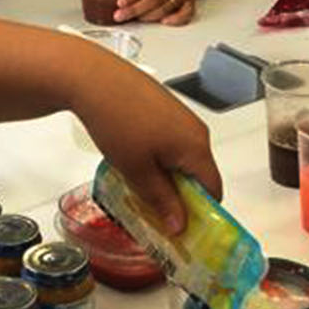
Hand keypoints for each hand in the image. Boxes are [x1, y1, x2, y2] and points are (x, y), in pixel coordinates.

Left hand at [67, 41, 220, 231]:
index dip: (202, 215)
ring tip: (139, 187)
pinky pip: (172, 142)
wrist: (93, 78)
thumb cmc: (118, 123)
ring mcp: (182, 117)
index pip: (214, 190)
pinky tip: (134, 161)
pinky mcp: (166, 108)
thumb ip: (162, 200)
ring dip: (168, 178)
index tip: (180, 230)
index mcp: (197, 148)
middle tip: (155, 213)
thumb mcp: (137, 171)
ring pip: (183, 158)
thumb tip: (181, 227)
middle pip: (199, 175)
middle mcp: (196, 131)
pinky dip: (160, 158)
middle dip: (181, 197)